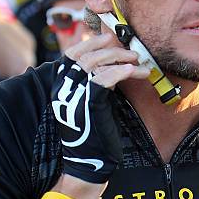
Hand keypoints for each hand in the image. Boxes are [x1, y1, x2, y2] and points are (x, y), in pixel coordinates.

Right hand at [52, 33, 149, 183]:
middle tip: (131, 50)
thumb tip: (115, 62)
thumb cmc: (94, 132)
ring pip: (95, 63)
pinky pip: (104, 78)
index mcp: (61, 86)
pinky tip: (134, 71)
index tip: (107, 37)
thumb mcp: (92, 102)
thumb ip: (97, 82)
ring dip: (119, 57)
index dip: (89, 43)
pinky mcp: (88, 102)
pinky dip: (120, 71)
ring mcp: (74, 95)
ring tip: (137, 60)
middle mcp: (64, 88)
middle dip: (110, 48)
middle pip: (86, 56)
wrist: (89, 161)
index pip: (70, 55)